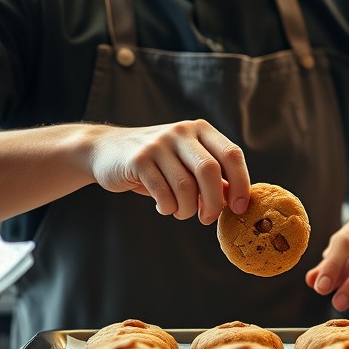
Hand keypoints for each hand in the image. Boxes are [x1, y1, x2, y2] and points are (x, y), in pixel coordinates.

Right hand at [88, 120, 249, 224]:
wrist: (106, 150)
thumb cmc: (156, 163)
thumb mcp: (186, 163)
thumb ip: (212, 177)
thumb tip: (237, 199)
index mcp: (200, 130)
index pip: (232, 154)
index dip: (241, 183)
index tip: (240, 208)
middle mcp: (181, 132)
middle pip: (210, 171)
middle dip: (214, 203)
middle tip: (207, 218)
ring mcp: (159, 144)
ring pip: (185, 186)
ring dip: (186, 209)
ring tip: (180, 211)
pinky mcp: (138, 159)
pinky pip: (163, 193)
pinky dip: (167, 207)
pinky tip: (163, 206)